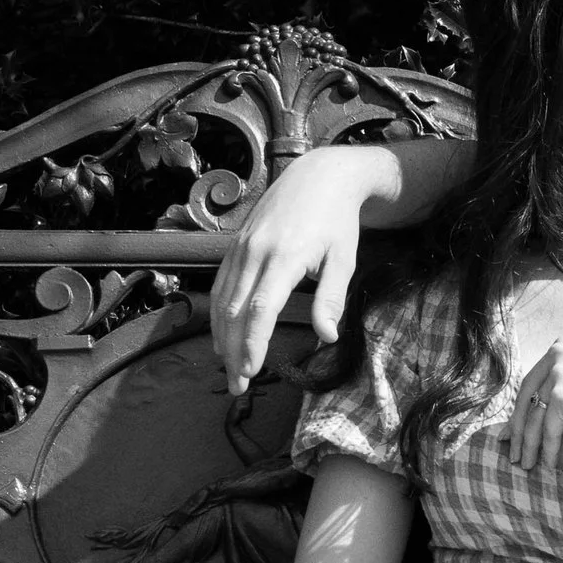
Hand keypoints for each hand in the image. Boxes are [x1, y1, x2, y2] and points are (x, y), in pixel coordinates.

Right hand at [209, 153, 374, 396]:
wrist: (319, 176)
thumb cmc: (337, 221)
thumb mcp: (344, 258)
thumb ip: (331, 297)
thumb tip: (326, 337)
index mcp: (284, 257)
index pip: (260, 309)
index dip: (252, 342)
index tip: (251, 370)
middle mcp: (255, 252)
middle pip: (235, 311)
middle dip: (234, 351)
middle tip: (238, 386)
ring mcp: (242, 247)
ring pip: (222, 300)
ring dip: (222, 337)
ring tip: (228, 369)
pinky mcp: (236, 245)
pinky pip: (220, 284)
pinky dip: (218, 314)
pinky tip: (222, 336)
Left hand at [506, 340, 562, 476]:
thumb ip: (560, 395)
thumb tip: (531, 421)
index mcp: (562, 345)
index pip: (531, 381)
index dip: (521, 410)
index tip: (514, 432)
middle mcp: (556, 353)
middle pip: (526, 396)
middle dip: (518, 429)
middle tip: (512, 452)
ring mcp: (558, 373)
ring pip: (534, 415)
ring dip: (528, 444)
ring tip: (525, 464)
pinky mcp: (562, 395)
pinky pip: (547, 428)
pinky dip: (546, 449)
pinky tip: (548, 464)